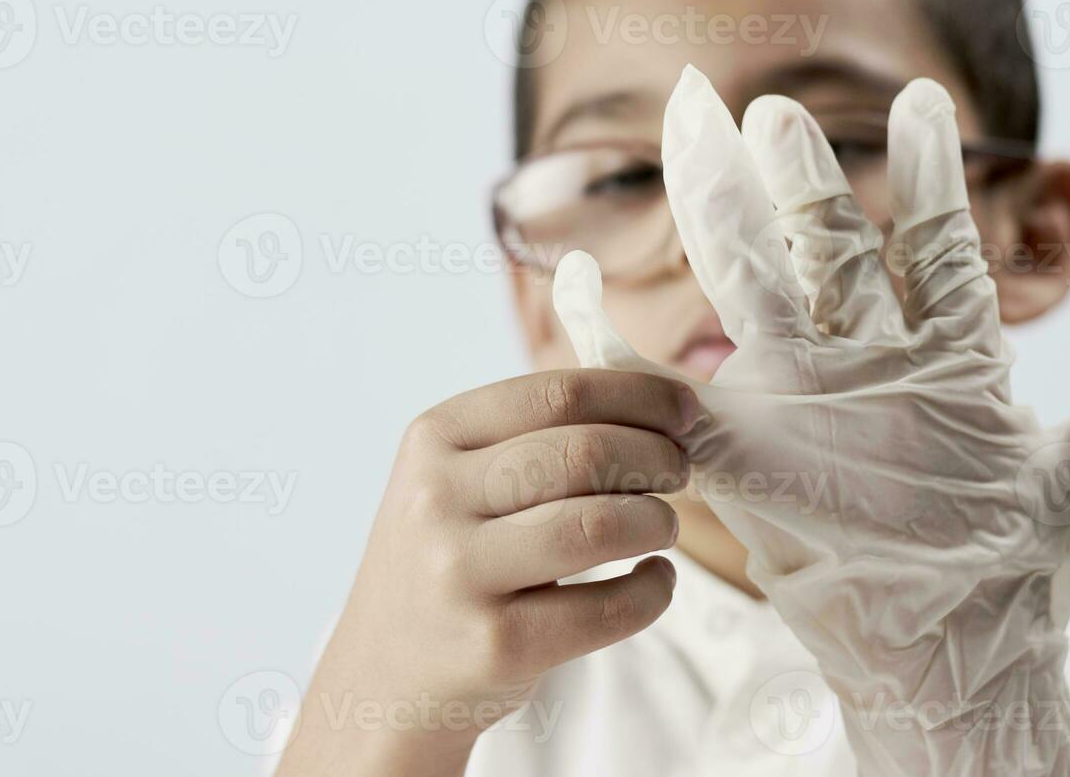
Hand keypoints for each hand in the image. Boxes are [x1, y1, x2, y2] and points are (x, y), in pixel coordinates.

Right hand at [278, 369, 696, 775]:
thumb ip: (535, 435)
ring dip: (657, 520)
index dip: (639, 396)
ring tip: (662, 525)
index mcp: (434, 437)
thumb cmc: (450, 558)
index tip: (684, 409)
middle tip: (679, 470)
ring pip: (599, 525)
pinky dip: (653, 590)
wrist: (384, 675)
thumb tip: (662, 404)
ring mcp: (461, 574)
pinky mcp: (495, 646)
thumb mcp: (457, 478)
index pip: (557, 394)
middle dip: (656, 457)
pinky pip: (607, 608)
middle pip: (585, 453)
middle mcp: (436, 499)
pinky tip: (653, 580)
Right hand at [551, 66, 1069, 776]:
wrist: (951, 653)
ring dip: (725, 209)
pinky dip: (611, 339)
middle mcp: (864, 363)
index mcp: (944, 355)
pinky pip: (666, 389)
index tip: (922, 97)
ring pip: (752, 286)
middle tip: (768, 99)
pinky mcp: (740, 456)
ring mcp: (798, 400)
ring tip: (703, 128)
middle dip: (798, 171)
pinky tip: (571, 282)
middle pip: (821, 244)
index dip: (925, 172)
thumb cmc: (1020, 566)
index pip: (933, 242)